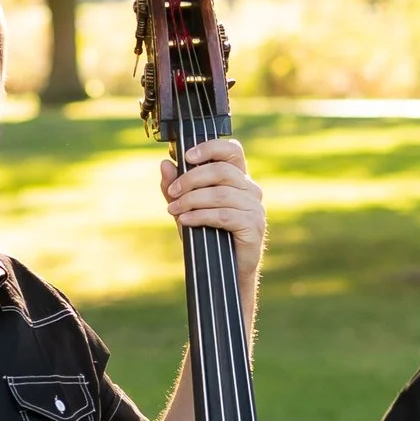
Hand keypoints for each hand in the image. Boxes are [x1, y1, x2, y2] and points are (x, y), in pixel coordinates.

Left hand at [160, 135, 265, 285]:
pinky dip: (201, 216)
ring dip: (192, 200)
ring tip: (174, 210)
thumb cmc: (207, 237)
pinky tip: (186, 220)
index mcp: (237, 179)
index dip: (211, 147)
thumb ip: (175, 187)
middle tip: (172, 192)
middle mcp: (250, 190)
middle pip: (222, 171)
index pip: (232, 150)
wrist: (223, 273)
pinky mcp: (254, 226)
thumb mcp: (186, 209)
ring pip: (221, 194)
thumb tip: (164, 164)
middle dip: (191, 179)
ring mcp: (255, 208)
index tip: (187, 156)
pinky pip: (224, 215)